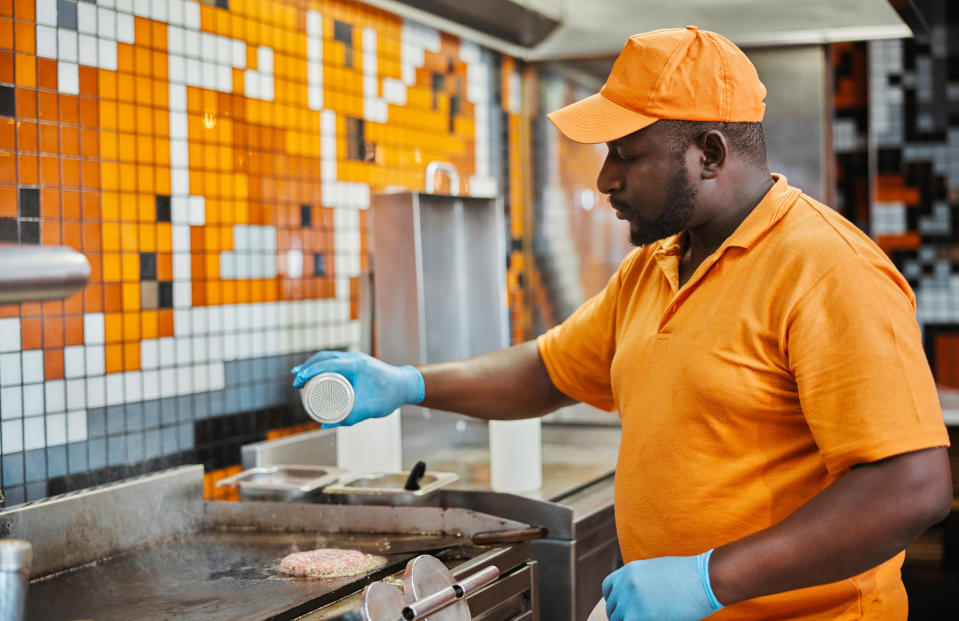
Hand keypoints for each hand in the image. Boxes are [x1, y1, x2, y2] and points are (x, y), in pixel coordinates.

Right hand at [291, 351, 424, 426]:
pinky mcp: (356, 364)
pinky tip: (316, 374)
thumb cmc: (390, 395)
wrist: (405, 386)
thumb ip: (349, 418)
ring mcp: (355, 359)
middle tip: (295, 381)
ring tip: (300, 377)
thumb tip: (325, 425)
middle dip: (307, 367)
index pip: (327, 364)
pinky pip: (335, 361)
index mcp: (356, 364)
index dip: (309, 371)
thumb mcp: (369, 408)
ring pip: (328, 357)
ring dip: (313, 365)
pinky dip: (322, 366)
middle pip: (324, 358)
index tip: (298, 380)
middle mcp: (354, 358)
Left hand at [601, 550, 722, 620]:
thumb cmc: (690, 576)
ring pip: (619, 620)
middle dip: (623, 616)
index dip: (614, 600)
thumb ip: (642, 581)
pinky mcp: (638, 616)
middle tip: (638, 618)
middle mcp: (625, 583)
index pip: (608, 588)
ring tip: (648, 619)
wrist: (704, 579)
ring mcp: (630, 600)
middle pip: (613, 608)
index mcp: (629, 570)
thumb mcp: (658, 570)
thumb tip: (639, 598)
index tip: (623, 608)